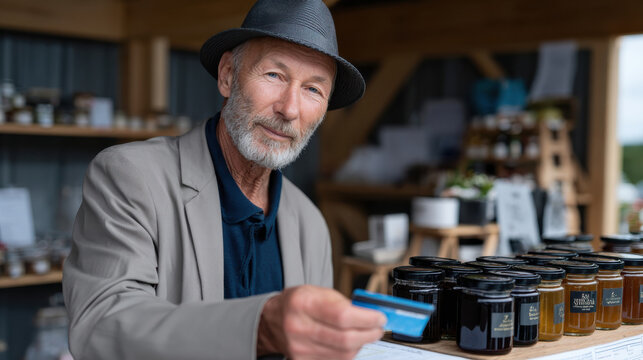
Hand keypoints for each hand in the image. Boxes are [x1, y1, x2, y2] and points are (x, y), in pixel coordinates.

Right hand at [257, 285, 385, 359]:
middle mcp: (298, 327)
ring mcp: (299, 348)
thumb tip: (371, 313)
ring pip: (343, 354)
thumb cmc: (298, 303)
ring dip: (360, 345)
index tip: (380, 317)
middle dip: (369, 334)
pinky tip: (349, 344)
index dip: (367, 319)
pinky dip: (347, 354)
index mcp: (303, 303)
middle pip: (345, 339)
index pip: (342, 316)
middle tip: (378, 328)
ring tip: (364, 334)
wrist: (273, 320)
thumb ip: (343, 302)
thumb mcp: (318, 292)